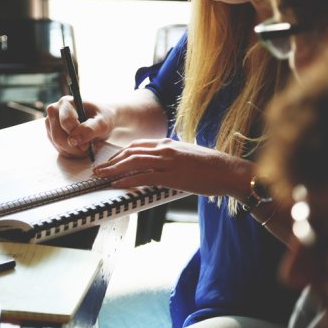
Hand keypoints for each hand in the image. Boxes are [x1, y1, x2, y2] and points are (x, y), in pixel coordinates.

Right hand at [45, 96, 114, 157]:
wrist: (101, 121)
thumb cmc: (102, 118)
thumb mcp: (103, 123)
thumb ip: (90, 129)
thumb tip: (74, 140)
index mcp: (66, 103)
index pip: (65, 122)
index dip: (77, 135)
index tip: (88, 142)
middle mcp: (54, 111)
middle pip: (58, 136)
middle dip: (75, 147)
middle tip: (88, 147)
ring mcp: (51, 124)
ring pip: (58, 145)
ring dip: (74, 151)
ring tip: (87, 146)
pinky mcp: (51, 135)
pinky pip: (59, 149)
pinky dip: (72, 152)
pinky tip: (81, 147)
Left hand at [93, 138, 252, 197]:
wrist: (228, 171)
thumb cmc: (211, 166)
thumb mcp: (187, 155)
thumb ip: (171, 157)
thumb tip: (159, 165)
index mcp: (168, 143)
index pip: (137, 145)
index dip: (120, 153)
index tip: (110, 161)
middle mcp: (165, 149)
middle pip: (131, 152)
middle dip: (111, 161)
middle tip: (98, 169)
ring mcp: (168, 161)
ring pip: (133, 162)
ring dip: (113, 170)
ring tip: (101, 176)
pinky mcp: (172, 175)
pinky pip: (143, 177)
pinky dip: (127, 180)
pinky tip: (117, 184)